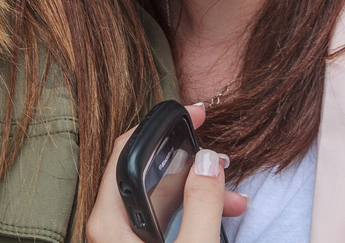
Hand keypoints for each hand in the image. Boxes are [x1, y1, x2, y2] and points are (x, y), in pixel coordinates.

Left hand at [86, 104, 248, 242]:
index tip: (196, 114)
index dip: (163, 127)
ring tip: (235, 198)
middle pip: (149, 173)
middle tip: (221, 158)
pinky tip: (222, 213)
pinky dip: (194, 214)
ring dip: (200, 193)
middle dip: (191, 165)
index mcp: (109, 219)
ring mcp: (125, 238)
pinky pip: (167, 221)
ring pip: (163, 200)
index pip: (127, 150)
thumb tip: (208, 161)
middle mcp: (111, 225)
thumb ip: (201, 206)